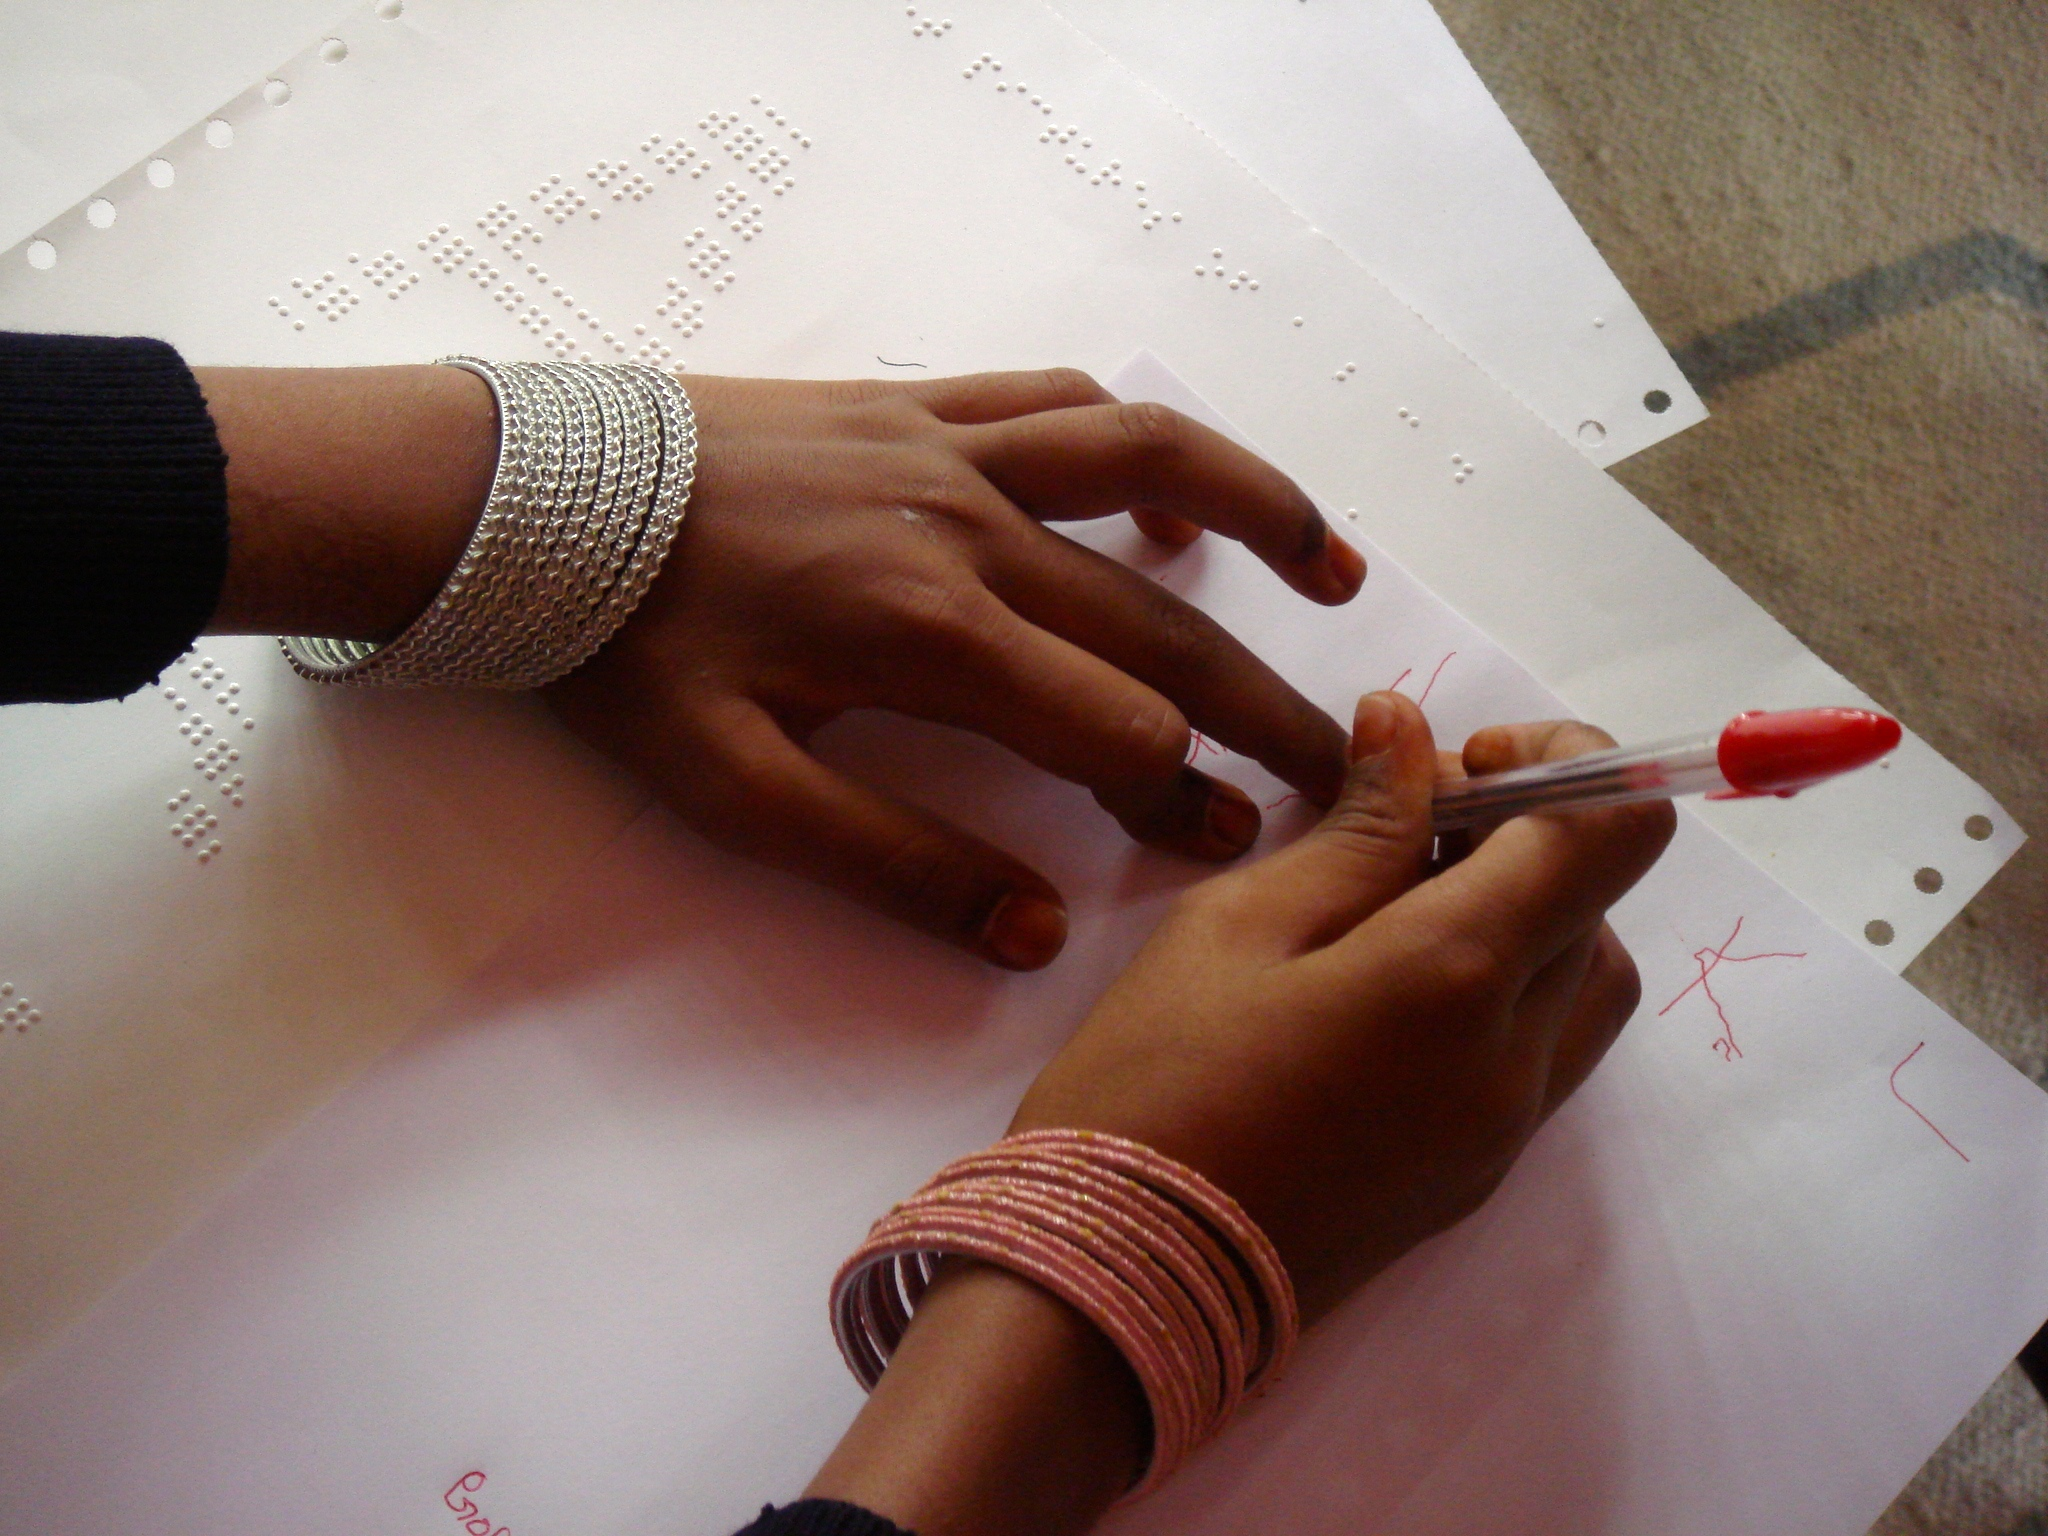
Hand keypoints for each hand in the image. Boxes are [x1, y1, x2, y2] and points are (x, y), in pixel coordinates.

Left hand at [547, 369, 1363, 968]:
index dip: (1180, 795)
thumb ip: (890, 864)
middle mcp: (971, 527)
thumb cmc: (627, 654)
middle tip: (1335, 763)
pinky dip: (1141, 443)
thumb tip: (1029, 934)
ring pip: (1148, 465)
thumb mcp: (733, 790)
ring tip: (1334, 573)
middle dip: (1256, 703)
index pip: (1111, 724)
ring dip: (1258, 513)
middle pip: (1158, 621)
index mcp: (931, 635)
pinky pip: (1061, 402)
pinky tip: (1174, 491)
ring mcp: (952, 449)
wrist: (533, 502)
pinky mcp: (919, 402)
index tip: (1230, 846)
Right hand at [807, 695, 1673, 1535]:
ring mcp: (1504, 1132)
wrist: (1121, 1281)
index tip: (1464, 760)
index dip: (1565, 765)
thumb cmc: (1153, 1084)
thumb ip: (1353, 829)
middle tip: (1412, 821)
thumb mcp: (1236, 925)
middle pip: (1601, 907)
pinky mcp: (1476, 1179)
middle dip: (1532, 836)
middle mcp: (1512, 1058)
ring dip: (1534, 918)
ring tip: (1404, 904)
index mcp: (1456, 975)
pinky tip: (1394, 984)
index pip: (1609, 837)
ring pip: (1584, 987)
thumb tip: (1412, 733)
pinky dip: (1507, 991)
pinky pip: (1540, 1056)